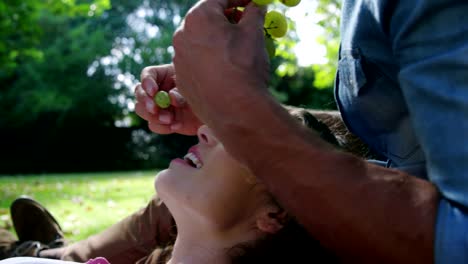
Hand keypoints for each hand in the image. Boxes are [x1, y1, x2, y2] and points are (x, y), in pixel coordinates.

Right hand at [134, 64, 201, 134]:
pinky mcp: (162, 121)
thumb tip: (170, 97)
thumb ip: (182, 91)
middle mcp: (157, 90)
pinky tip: (176, 126)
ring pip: (141, 110)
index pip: (147, 74)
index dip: (147, 82)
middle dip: (145, 101)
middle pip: (139, 92)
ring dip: (152, 116)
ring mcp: (158, 106)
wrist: (216, 111)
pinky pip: (153, 125)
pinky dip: (162, 127)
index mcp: (164, 75)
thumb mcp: (195, 87)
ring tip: (169, 119)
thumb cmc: (206, 92)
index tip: (153, 91)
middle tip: (155, 109)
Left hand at [172, 0, 269, 125]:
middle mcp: (182, 35)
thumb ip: (254, 12)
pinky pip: (196, 63)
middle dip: (226, 19)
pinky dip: (209, 61)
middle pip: (206, 19)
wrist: (235, 111)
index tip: (251, 2)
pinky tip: (226, 70)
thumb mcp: (254, 33)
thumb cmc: (245, 68)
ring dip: (217, 41)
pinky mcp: (182, 79)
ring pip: (199, 42)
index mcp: (198, 18)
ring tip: (238, 49)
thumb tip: (258, 4)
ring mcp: (179, 59)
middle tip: (245, 23)